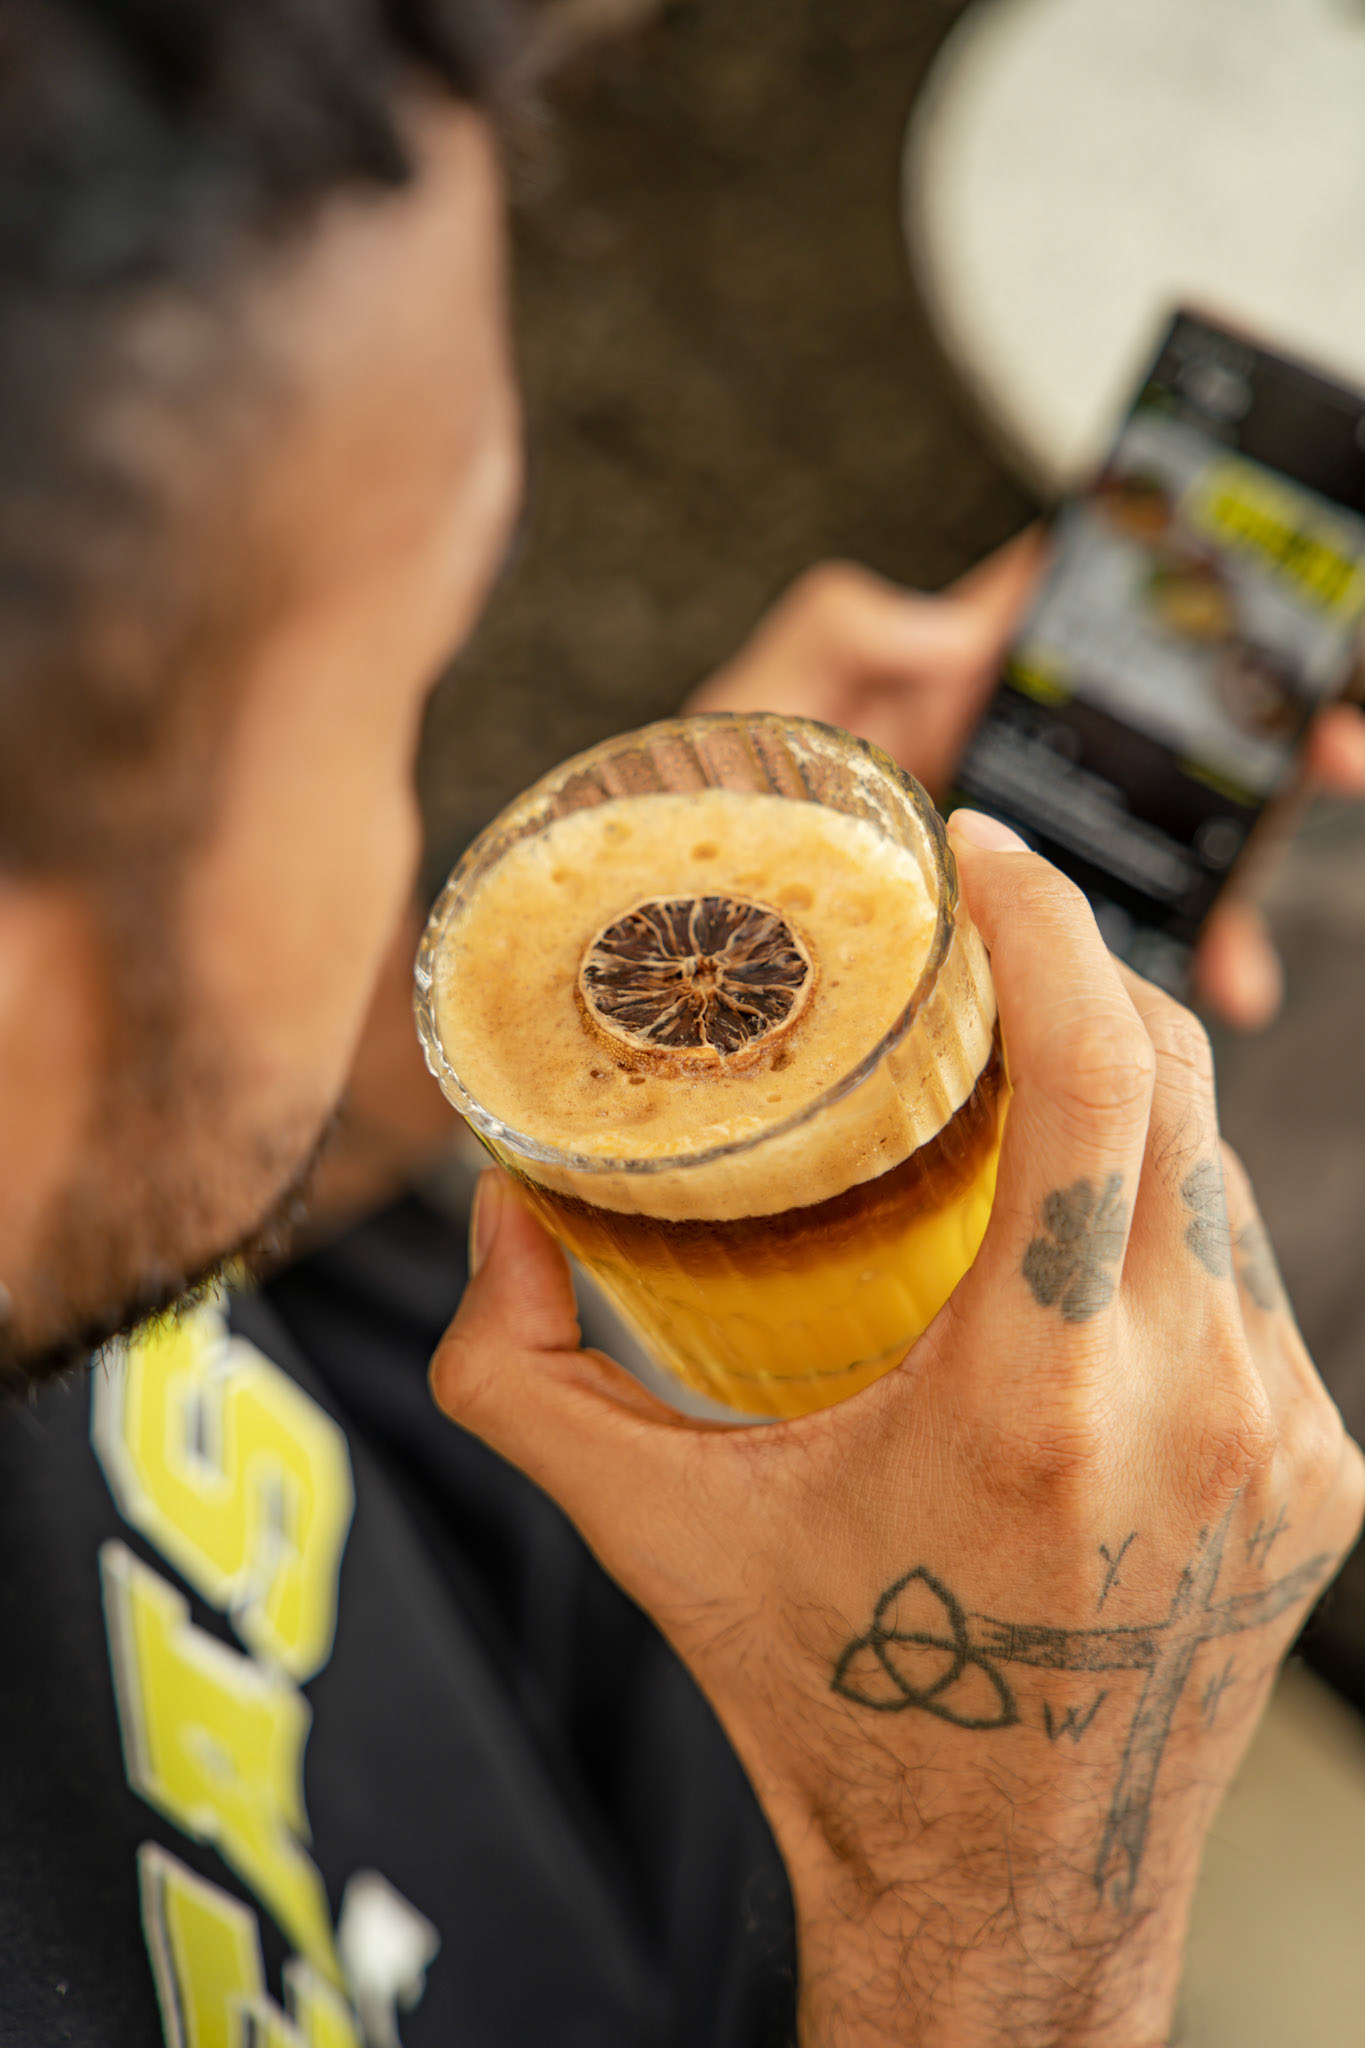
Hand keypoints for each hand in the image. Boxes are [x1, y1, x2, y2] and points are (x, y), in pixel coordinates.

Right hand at [430, 816, 1363, 2045]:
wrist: (1003, 1895)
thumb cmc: (826, 1705)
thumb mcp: (649, 1528)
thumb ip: (521, 1368)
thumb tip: (500, 1210)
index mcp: (1027, 1405)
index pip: (1094, 1081)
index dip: (1045, 925)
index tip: (978, 853)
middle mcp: (1189, 1402)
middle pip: (1175, 1084)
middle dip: (1080, 975)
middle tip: (981, 944)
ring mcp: (1281, 1435)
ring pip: (1222, 1173)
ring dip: (1128, 1099)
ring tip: (1018, 1088)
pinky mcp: (1322, 1469)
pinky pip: (1247, 1274)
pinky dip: (1165, 1218)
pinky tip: (1082, 1246)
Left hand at [687, 534, 1364, 1031]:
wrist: (614, 936)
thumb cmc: (675, 808)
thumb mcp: (750, 704)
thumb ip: (835, 637)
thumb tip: (952, 628)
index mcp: (955, 693)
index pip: (1096, 634)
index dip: (1202, 625)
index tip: (1292, 628)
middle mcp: (997, 774)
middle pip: (1158, 749)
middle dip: (1261, 752)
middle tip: (1339, 757)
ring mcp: (1002, 867)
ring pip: (1144, 862)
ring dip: (1220, 893)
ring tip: (1250, 951)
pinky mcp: (988, 955)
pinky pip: (1090, 961)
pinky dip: (1150, 983)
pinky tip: (1195, 1008)